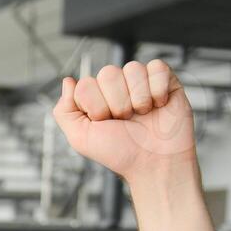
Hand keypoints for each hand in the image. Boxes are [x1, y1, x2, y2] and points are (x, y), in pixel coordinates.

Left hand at [52, 60, 195, 182]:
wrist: (154, 163)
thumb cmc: (120, 153)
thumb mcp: (81, 138)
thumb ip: (64, 111)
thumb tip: (68, 81)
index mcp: (96, 96)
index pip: (86, 84)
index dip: (95, 107)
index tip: (105, 123)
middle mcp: (117, 86)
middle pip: (108, 73)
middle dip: (117, 104)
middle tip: (126, 120)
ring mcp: (141, 81)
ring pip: (132, 68)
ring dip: (138, 99)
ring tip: (143, 115)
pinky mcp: (165, 80)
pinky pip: (157, 67)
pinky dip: (157, 90)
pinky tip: (158, 105)